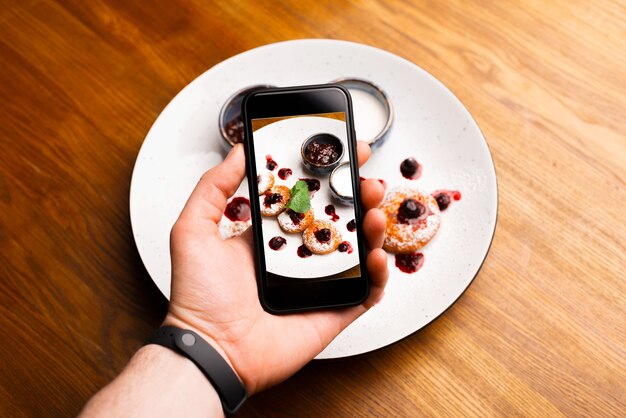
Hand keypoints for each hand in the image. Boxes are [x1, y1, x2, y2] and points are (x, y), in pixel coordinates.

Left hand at [165, 142, 387, 393]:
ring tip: (374, 211)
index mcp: (270, 236)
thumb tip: (238, 152)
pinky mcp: (333, 311)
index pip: (307, 197)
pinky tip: (375, 257)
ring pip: (357, 250)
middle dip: (359, 196)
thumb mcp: (193, 230)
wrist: (211, 349)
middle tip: (367, 180)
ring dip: (373, 227)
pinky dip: (379, 275)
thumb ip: (212, 187)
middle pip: (339, 219)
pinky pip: (366, 292)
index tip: (344, 152)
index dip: (328, 176)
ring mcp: (318, 284)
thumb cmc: (198, 297)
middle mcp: (297, 256)